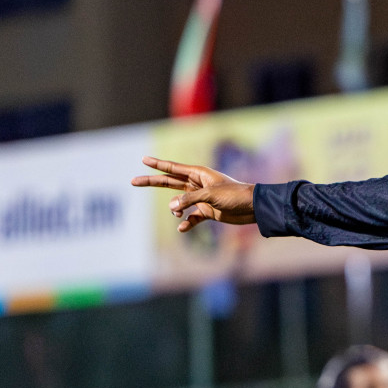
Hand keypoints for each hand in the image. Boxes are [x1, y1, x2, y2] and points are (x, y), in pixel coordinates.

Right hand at [131, 156, 255, 232]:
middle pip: (169, 183)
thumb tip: (172, 207)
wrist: (253, 209)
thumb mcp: (211, 195)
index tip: (143, 159)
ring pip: (178, 202)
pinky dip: (185, 223)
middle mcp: (198, 185)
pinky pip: (191, 218)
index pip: (173, 168)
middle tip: (133, 181)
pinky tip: (182, 228)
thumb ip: (190, 199)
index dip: (158, 164)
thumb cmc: (235, 196)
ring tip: (178, 213)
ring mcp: (202, 199)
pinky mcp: (208, 212)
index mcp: (199, 174)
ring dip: (175, 209)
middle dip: (152, 182)